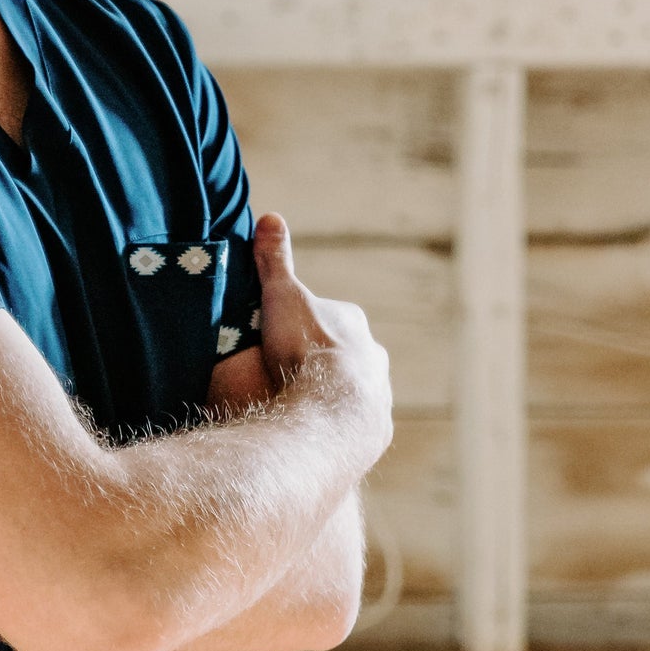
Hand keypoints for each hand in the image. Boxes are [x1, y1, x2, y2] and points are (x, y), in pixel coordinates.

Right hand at [252, 212, 391, 464]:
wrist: (330, 412)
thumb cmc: (305, 349)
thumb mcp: (281, 296)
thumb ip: (275, 261)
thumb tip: (271, 217)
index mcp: (352, 322)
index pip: (327, 317)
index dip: (302, 324)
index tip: (276, 337)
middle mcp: (375, 357)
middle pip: (344, 354)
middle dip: (320, 362)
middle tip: (283, 375)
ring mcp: (378, 396)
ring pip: (352, 391)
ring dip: (329, 396)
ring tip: (295, 408)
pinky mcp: (374, 431)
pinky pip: (352, 425)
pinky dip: (334, 426)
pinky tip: (311, 433)